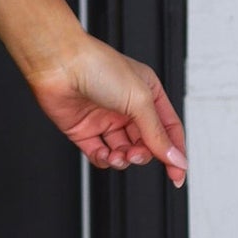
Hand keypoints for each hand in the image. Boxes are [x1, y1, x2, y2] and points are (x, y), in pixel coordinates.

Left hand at [23, 31, 187, 186]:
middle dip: (143, 154)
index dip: (174, 152)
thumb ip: (158, 133)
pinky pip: (99, 154)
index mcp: (147, 93)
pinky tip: (105, 155)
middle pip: (145, 143)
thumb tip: (175, 158)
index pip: (168, 129)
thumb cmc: (97, 66)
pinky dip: (104, 159)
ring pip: (123, 151)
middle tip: (137, 154)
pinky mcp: (83, 129)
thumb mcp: (140, 99)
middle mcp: (126, 107)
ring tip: (120, 155)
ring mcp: (104, 119)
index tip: (178, 174)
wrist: (59, 63)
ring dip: (124, 159)